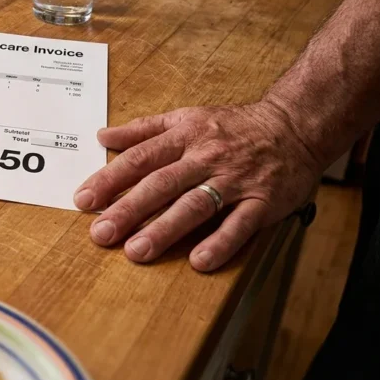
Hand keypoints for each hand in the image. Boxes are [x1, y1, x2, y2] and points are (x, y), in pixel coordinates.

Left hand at [73, 102, 321, 271]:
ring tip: (137, 251)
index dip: (110, 180)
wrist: (296, 125)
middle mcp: (206, 158)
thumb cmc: (233, 127)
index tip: (83, 200)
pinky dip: (221, 243)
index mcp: (184, 137)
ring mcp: (235, 180)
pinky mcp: (263, 201)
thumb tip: (102, 136)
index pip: (140, 159)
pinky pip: (240, 224)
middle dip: (129, 210)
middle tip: (101, 233)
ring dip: (165, 230)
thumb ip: (143, 130)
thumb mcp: (186, 117)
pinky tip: (199, 262)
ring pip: (196, 205)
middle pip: (162, 184)